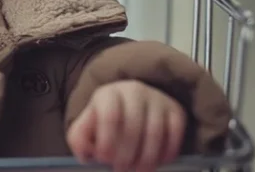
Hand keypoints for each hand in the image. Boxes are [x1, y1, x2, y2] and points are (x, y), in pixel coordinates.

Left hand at [66, 80, 185, 171]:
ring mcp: (157, 99)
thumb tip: (85, 154)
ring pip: (155, 132)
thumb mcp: (86, 126)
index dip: (107, 141)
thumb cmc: (105, 119)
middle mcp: (134, 91)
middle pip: (133, 126)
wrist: (131, 103)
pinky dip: (166, 154)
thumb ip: (79, 139)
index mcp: (108, 93)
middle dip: (126, 154)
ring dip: (146, 158)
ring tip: (137, 170)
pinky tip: (155, 163)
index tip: (104, 159)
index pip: (110, 115)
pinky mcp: (175, 110)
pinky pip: (175, 134)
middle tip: (120, 169)